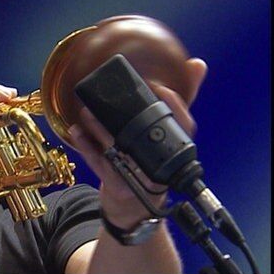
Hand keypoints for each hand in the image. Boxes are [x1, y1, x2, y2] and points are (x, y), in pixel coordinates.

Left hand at [68, 58, 206, 226]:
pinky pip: (99, 163)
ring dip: (99, 129)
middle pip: (143, 139)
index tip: (160, 89)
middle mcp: (157, 166)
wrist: (134, 207)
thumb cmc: (149, 165)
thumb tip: (197, 65)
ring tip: (87, 111)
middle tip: (111, 98)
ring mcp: (136, 177)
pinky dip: (86, 146)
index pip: (182, 127)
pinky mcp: (116, 185)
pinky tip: (76, 130)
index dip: (174, 108)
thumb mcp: (165, 136)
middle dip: (126, 120)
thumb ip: (179, 103)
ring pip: (117, 150)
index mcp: (172, 152)